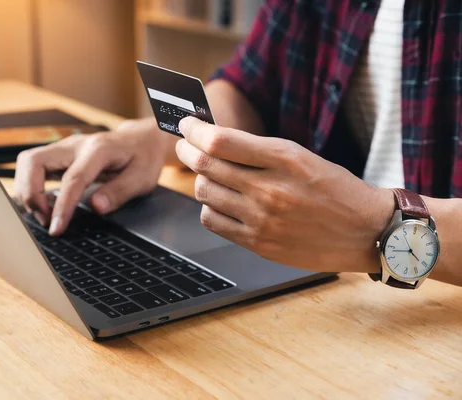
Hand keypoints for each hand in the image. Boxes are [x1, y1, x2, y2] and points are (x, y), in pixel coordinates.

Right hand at [15, 119, 168, 234]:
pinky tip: (42, 206)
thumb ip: (119, 192)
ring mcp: (63, 148)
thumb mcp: (142, 178)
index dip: (61, 205)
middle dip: (31, 194)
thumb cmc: (142, 159)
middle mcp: (75, 145)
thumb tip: (96, 207)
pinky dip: (30, 187)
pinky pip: (32, 167)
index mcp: (98, 150)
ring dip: (27, 191)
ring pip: (27, 162)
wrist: (140, 140)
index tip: (56, 228)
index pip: (72, 178)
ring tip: (43, 215)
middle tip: (45, 220)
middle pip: (34, 161)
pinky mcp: (58, 155)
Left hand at [175, 117, 395, 272]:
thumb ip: (259, 151)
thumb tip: (214, 141)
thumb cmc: (336, 189)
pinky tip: (218, 203)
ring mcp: (262, 219)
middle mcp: (269, 188)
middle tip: (185, 145)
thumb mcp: (301, 157)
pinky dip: (208, 208)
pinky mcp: (258, 243)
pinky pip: (213, 221)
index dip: (195, 130)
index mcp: (284, 158)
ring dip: (199, 180)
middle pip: (205, 165)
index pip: (220, 141)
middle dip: (187, 150)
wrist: (366, 231)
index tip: (187, 125)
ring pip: (204, 193)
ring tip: (208, 176)